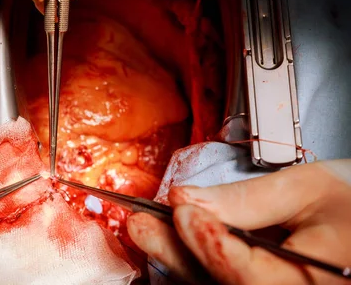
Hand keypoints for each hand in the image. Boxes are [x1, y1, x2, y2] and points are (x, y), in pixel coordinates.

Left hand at [127, 160, 350, 284]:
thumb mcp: (307, 188)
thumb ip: (247, 199)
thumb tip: (186, 200)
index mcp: (321, 279)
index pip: (252, 276)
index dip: (213, 245)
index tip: (183, 211)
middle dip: (180, 255)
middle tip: (141, 226)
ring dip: (180, 258)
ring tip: (146, 229)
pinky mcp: (268, 284)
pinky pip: (228, 281)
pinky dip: (197, 260)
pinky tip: (174, 239)